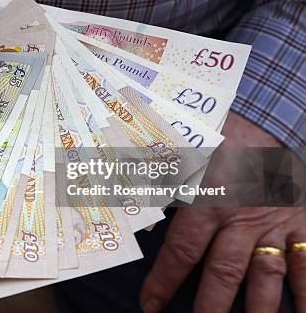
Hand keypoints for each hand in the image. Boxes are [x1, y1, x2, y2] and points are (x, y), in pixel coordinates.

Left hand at [140, 112, 305, 311]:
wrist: (265, 119)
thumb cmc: (215, 139)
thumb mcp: (180, 156)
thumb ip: (156, 182)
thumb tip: (125, 199)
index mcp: (207, 203)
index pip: (181, 251)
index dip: (163, 282)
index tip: (149, 306)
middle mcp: (241, 220)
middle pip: (224, 273)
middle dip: (209, 307)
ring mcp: (274, 224)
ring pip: (266, 277)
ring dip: (257, 310)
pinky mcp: (300, 224)